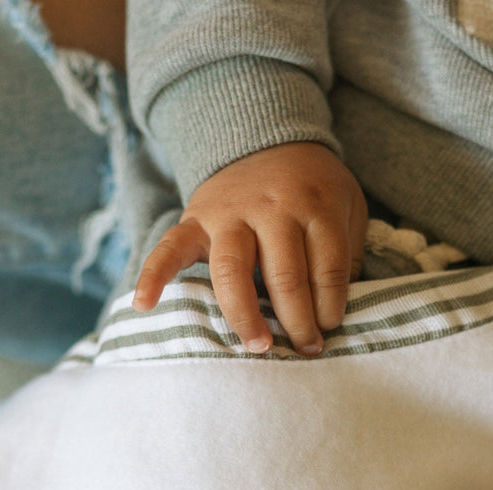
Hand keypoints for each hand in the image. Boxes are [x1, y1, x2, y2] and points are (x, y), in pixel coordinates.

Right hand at [133, 142, 367, 355]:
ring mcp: (229, 214)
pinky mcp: (195, 219)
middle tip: (305, 349)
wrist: (264, 138)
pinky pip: (169, 248)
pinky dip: (153, 276)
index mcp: (315, 205)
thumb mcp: (346, 205)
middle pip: (285, 276)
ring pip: (233, 272)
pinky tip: (143, 306)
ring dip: (246, 316)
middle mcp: (272, 209)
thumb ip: (348, 252)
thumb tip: (340, 310)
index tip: (329, 329)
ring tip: (259, 347)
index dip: (331, 307)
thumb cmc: (311, 187)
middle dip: (297, 321)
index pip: (328, 268)